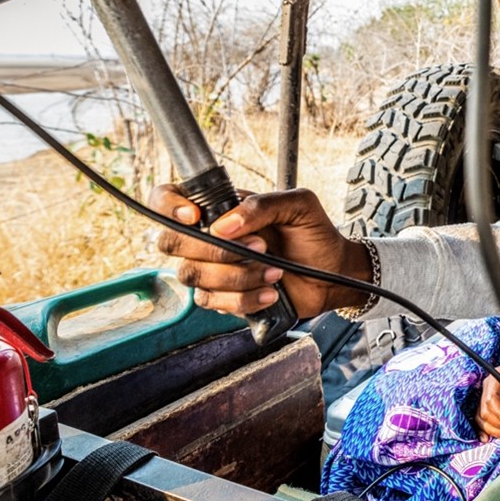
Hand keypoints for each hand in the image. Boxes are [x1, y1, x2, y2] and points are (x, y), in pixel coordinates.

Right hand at [151, 184, 373, 319]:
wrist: (333, 273)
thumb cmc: (314, 234)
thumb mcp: (298, 205)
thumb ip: (261, 205)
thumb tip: (223, 225)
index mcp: (219, 207)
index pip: (166, 199)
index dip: (168, 207)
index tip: (195, 217)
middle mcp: (208, 237)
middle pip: (171, 242)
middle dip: (212, 249)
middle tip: (258, 246)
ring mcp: (212, 269)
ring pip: (192, 275)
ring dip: (237, 276)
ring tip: (276, 271)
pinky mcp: (222, 297)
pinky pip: (212, 302)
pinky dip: (244, 298)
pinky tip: (271, 292)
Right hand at [475, 355, 499, 441]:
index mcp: (496, 377)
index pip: (491, 399)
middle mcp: (486, 387)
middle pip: (484, 410)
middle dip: (498, 424)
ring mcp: (484, 396)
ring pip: (480, 417)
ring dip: (492, 429)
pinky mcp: (486, 404)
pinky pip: (479, 419)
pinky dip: (482, 430)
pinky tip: (486, 439)